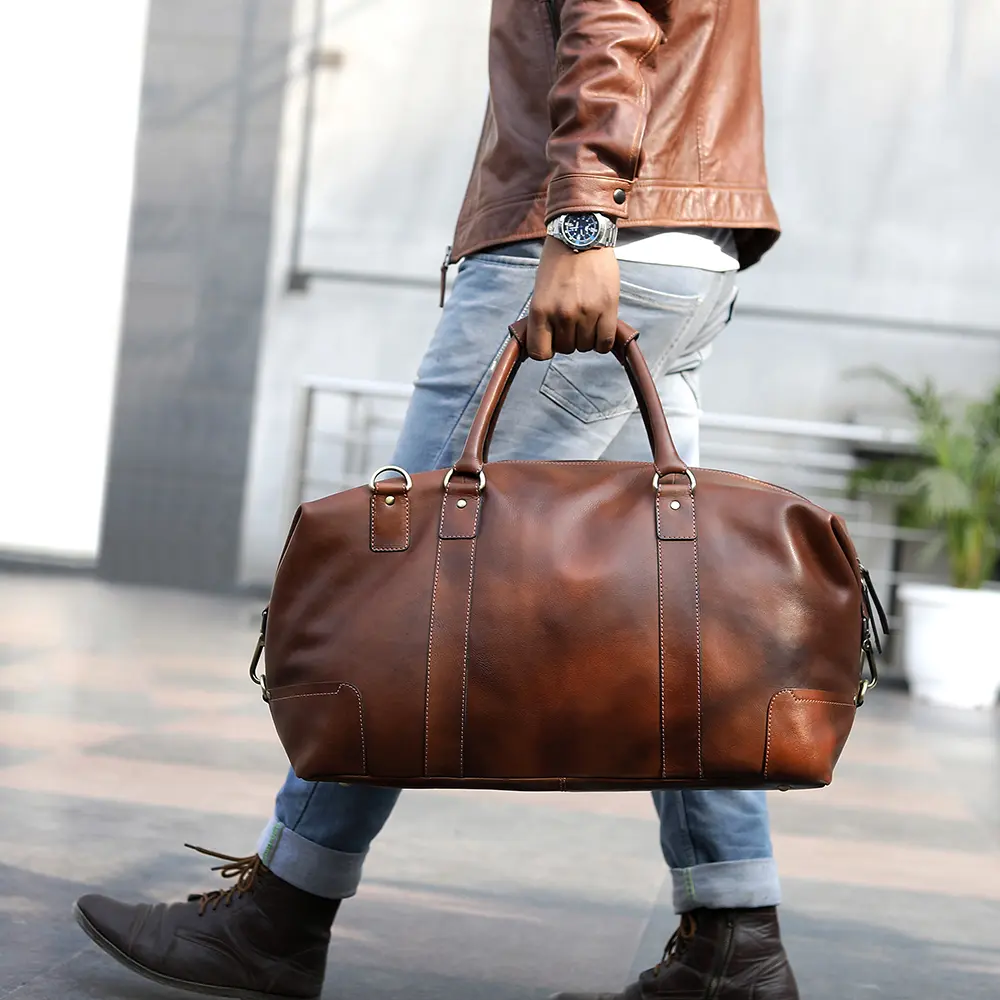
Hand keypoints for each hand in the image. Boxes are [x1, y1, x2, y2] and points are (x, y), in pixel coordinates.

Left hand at [527, 237, 619, 359]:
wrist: (581, 234)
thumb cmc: (558, 261)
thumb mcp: (540, 291)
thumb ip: (543, 318)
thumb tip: (547, 343)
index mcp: (540, 310)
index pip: (540, 352)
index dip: (546, 349)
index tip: (552, 340)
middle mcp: (562, 314)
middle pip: (566, 349)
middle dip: (569, 338)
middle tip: (573, 320)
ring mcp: (586, 312)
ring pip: (586, 346)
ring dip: (587, 337)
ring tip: (587, 318)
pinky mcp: (607, 308)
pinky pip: (605, 342)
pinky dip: (603, 340)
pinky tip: (601, 327)